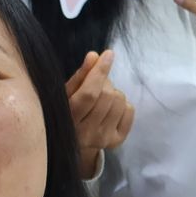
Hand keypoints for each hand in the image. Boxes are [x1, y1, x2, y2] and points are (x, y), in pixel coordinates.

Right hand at [65, 50, 134, 176]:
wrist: (72, 142)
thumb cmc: (66, 112)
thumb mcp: (66, 94)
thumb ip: (79, 76)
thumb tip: (94, 56)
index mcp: (69, 121)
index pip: (89, 94)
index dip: (99, 72)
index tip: (108, 55)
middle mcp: (87, 134)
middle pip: (107, 95)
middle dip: (104, 81)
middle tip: (95, 83)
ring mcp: (103, 139)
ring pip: (120, 100)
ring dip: (112, 92)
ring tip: (101, 98)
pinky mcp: (117, 140)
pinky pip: (129, 109)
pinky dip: (122, 103)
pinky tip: (109, 109)